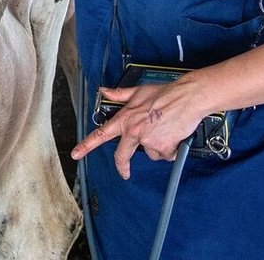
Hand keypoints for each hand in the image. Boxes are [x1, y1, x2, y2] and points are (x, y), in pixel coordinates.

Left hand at [70, 77, 207, 178]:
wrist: (187, 97)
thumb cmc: (165, 93)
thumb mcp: (138, 91)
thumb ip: (120, 94)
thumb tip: (104, 90)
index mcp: (125, 119)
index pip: (101, 134)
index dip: (86, 145)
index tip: (76, 154)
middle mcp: (134, 131)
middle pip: (122, 156)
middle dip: (122, 166)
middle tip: (124, 172)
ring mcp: (148, 141)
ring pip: (150, 153)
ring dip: (157, 147)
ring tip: (165, 130)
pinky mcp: (162, 148)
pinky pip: (166, 154)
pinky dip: (170, 149)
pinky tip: (173, 135)